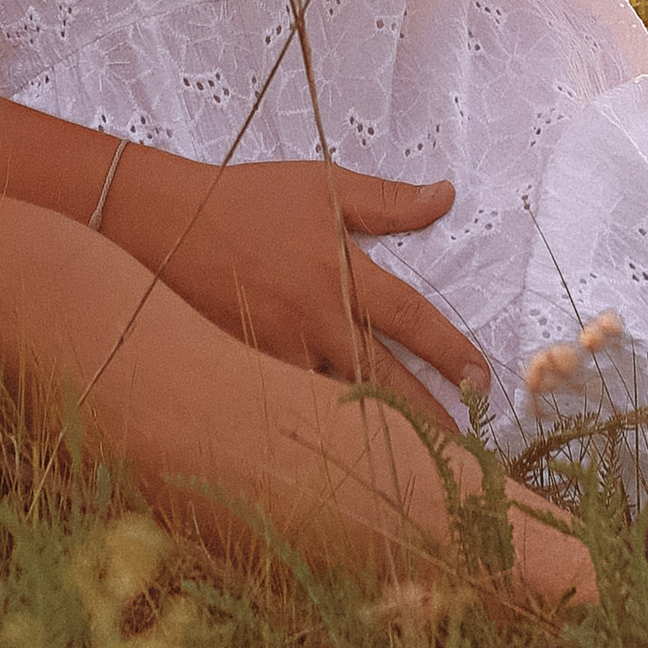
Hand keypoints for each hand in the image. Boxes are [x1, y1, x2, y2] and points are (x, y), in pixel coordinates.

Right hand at [114, 155, 487, 419]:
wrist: (166, 225)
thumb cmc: (248, 199)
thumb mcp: (321, 186)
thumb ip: (386, 201)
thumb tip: (446, 195)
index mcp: (339, 275)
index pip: (409, 319)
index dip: (448, 349)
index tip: (481, 378)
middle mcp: (316, 324)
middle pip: (384, 380)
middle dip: (428, 414)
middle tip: (466, 447)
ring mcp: (281, 353)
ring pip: (340, 402)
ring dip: (380, 429)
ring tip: (418, 462)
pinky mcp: (251, 369)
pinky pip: (296, 404)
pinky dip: (325, 429)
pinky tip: (347, 453)